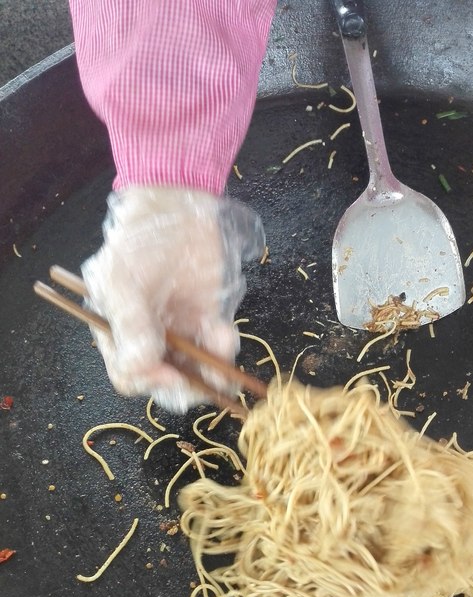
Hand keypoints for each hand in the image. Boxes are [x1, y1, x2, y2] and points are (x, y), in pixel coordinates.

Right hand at [82, 186, 264, 412]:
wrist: (177, 206)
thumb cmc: (140, 240)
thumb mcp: (123, 282)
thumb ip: (132, 327)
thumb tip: (142, 367)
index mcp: (118, 333)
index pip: (130, 375)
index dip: (150, 382)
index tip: (171, 375)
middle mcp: (149, 339)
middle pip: (166, 381)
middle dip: (188, 386)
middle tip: (207, 384)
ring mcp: (179, 331)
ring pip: (196, 370)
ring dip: (212, 371)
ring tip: (223, 356)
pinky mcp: (207, 320)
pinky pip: (217, 348)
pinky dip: (224, 347)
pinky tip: (224, 332)